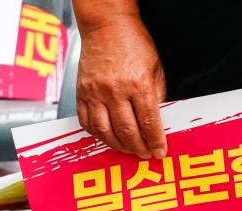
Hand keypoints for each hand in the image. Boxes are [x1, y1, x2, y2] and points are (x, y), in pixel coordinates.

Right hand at [76, 18, 166, 158]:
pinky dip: (98, 134)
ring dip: (118, 145)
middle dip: (138, 148)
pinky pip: (86, 121)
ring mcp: (95, 92)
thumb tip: (159, 122)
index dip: (155, 142)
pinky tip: (108, 137)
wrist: (106, 25)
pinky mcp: (81, 92)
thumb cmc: (133, 43)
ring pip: (105, 131)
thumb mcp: (156, 70)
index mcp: (137, 84)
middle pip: (127, 131)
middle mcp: (114, 90)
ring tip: (128, 149)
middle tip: (145, 154)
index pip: (149, 123)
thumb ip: (157, 97)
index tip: (159, 152)